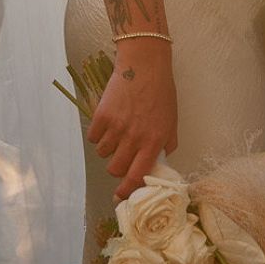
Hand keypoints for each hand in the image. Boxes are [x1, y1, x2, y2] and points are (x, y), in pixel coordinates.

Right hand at [89, 42, 176, 197]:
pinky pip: (93, 137)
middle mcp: (134, 138)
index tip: (120, 198)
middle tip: (120, 157)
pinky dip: (97, 134)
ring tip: (115, 133)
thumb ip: (166, 144)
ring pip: (102, 154)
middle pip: (115, 169)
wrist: (143, 65)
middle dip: (116, 168)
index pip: (137, 176)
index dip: (127, 191)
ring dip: (107, 149)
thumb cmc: (161, 92)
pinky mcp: (101, 116)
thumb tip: (158, 161)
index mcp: (153, 142)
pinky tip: (107, 123)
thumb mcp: (171, 120)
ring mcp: (116, 127)